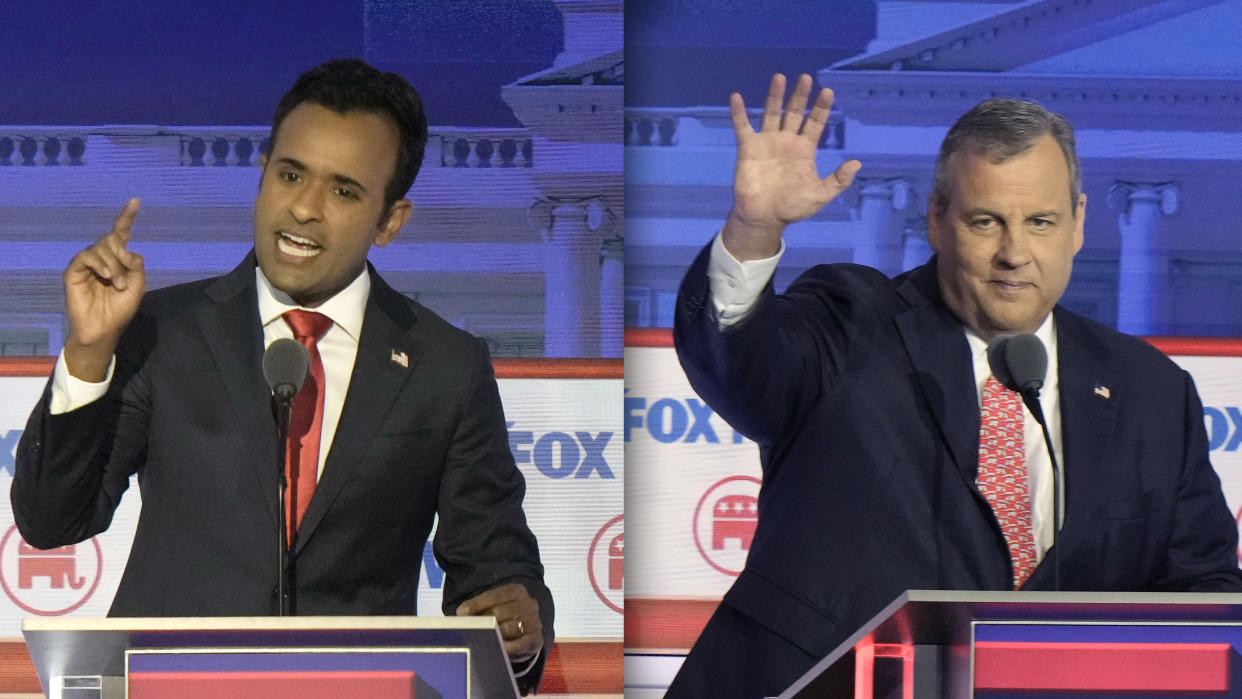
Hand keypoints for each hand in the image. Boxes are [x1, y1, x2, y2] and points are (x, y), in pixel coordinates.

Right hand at [63, 198, 145, 380]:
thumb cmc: (120, 308)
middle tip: (125, 279)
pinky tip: (107, 276)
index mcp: (118, 259)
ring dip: (114, 265)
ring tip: (118, 285)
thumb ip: (136, 265)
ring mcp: (87, 263)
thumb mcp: (137, 285)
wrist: (104, 328)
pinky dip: (100, 264)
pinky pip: (86, 256)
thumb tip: (128, 250)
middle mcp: (102, 257)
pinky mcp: (74, 271)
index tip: (135, 201)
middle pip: (112, 239)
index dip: (127, 217)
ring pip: (101, 247)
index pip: (121, 233)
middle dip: (122, 255)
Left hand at [456, 583, 542, 662]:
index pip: (494, 595)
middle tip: (471, 630)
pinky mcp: (537, 640)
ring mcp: (534, 622)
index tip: (461, 613)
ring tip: (482, 641)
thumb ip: (478, 608)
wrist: (525, 632)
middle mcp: (529, 603)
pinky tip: (498, 650)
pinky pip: (520, 644)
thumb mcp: (492, 607)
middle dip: (483, 622)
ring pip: (509, 628)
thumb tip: (462, 614)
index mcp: (516, 591)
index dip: (477, 604)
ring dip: (493, 635)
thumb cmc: (503, 617)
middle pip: (499, 612)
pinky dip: (508, 648)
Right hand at [723, 73, 861, 260]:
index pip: (815, 122)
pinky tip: (736, 97)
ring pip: (772, 113)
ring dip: (775, 96)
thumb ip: (838, 180)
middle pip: (794, 112)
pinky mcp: (748, 148)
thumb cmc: (792, 207)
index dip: (821, 107)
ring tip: (779, 77)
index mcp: (804, 149)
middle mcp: (786, 141)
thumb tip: (858, 163)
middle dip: (800, 95)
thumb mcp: (820, 195)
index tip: (827, 91)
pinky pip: (742, 126)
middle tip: (806, 77)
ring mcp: (767, 142)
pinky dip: (739, 112)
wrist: (764, 218)